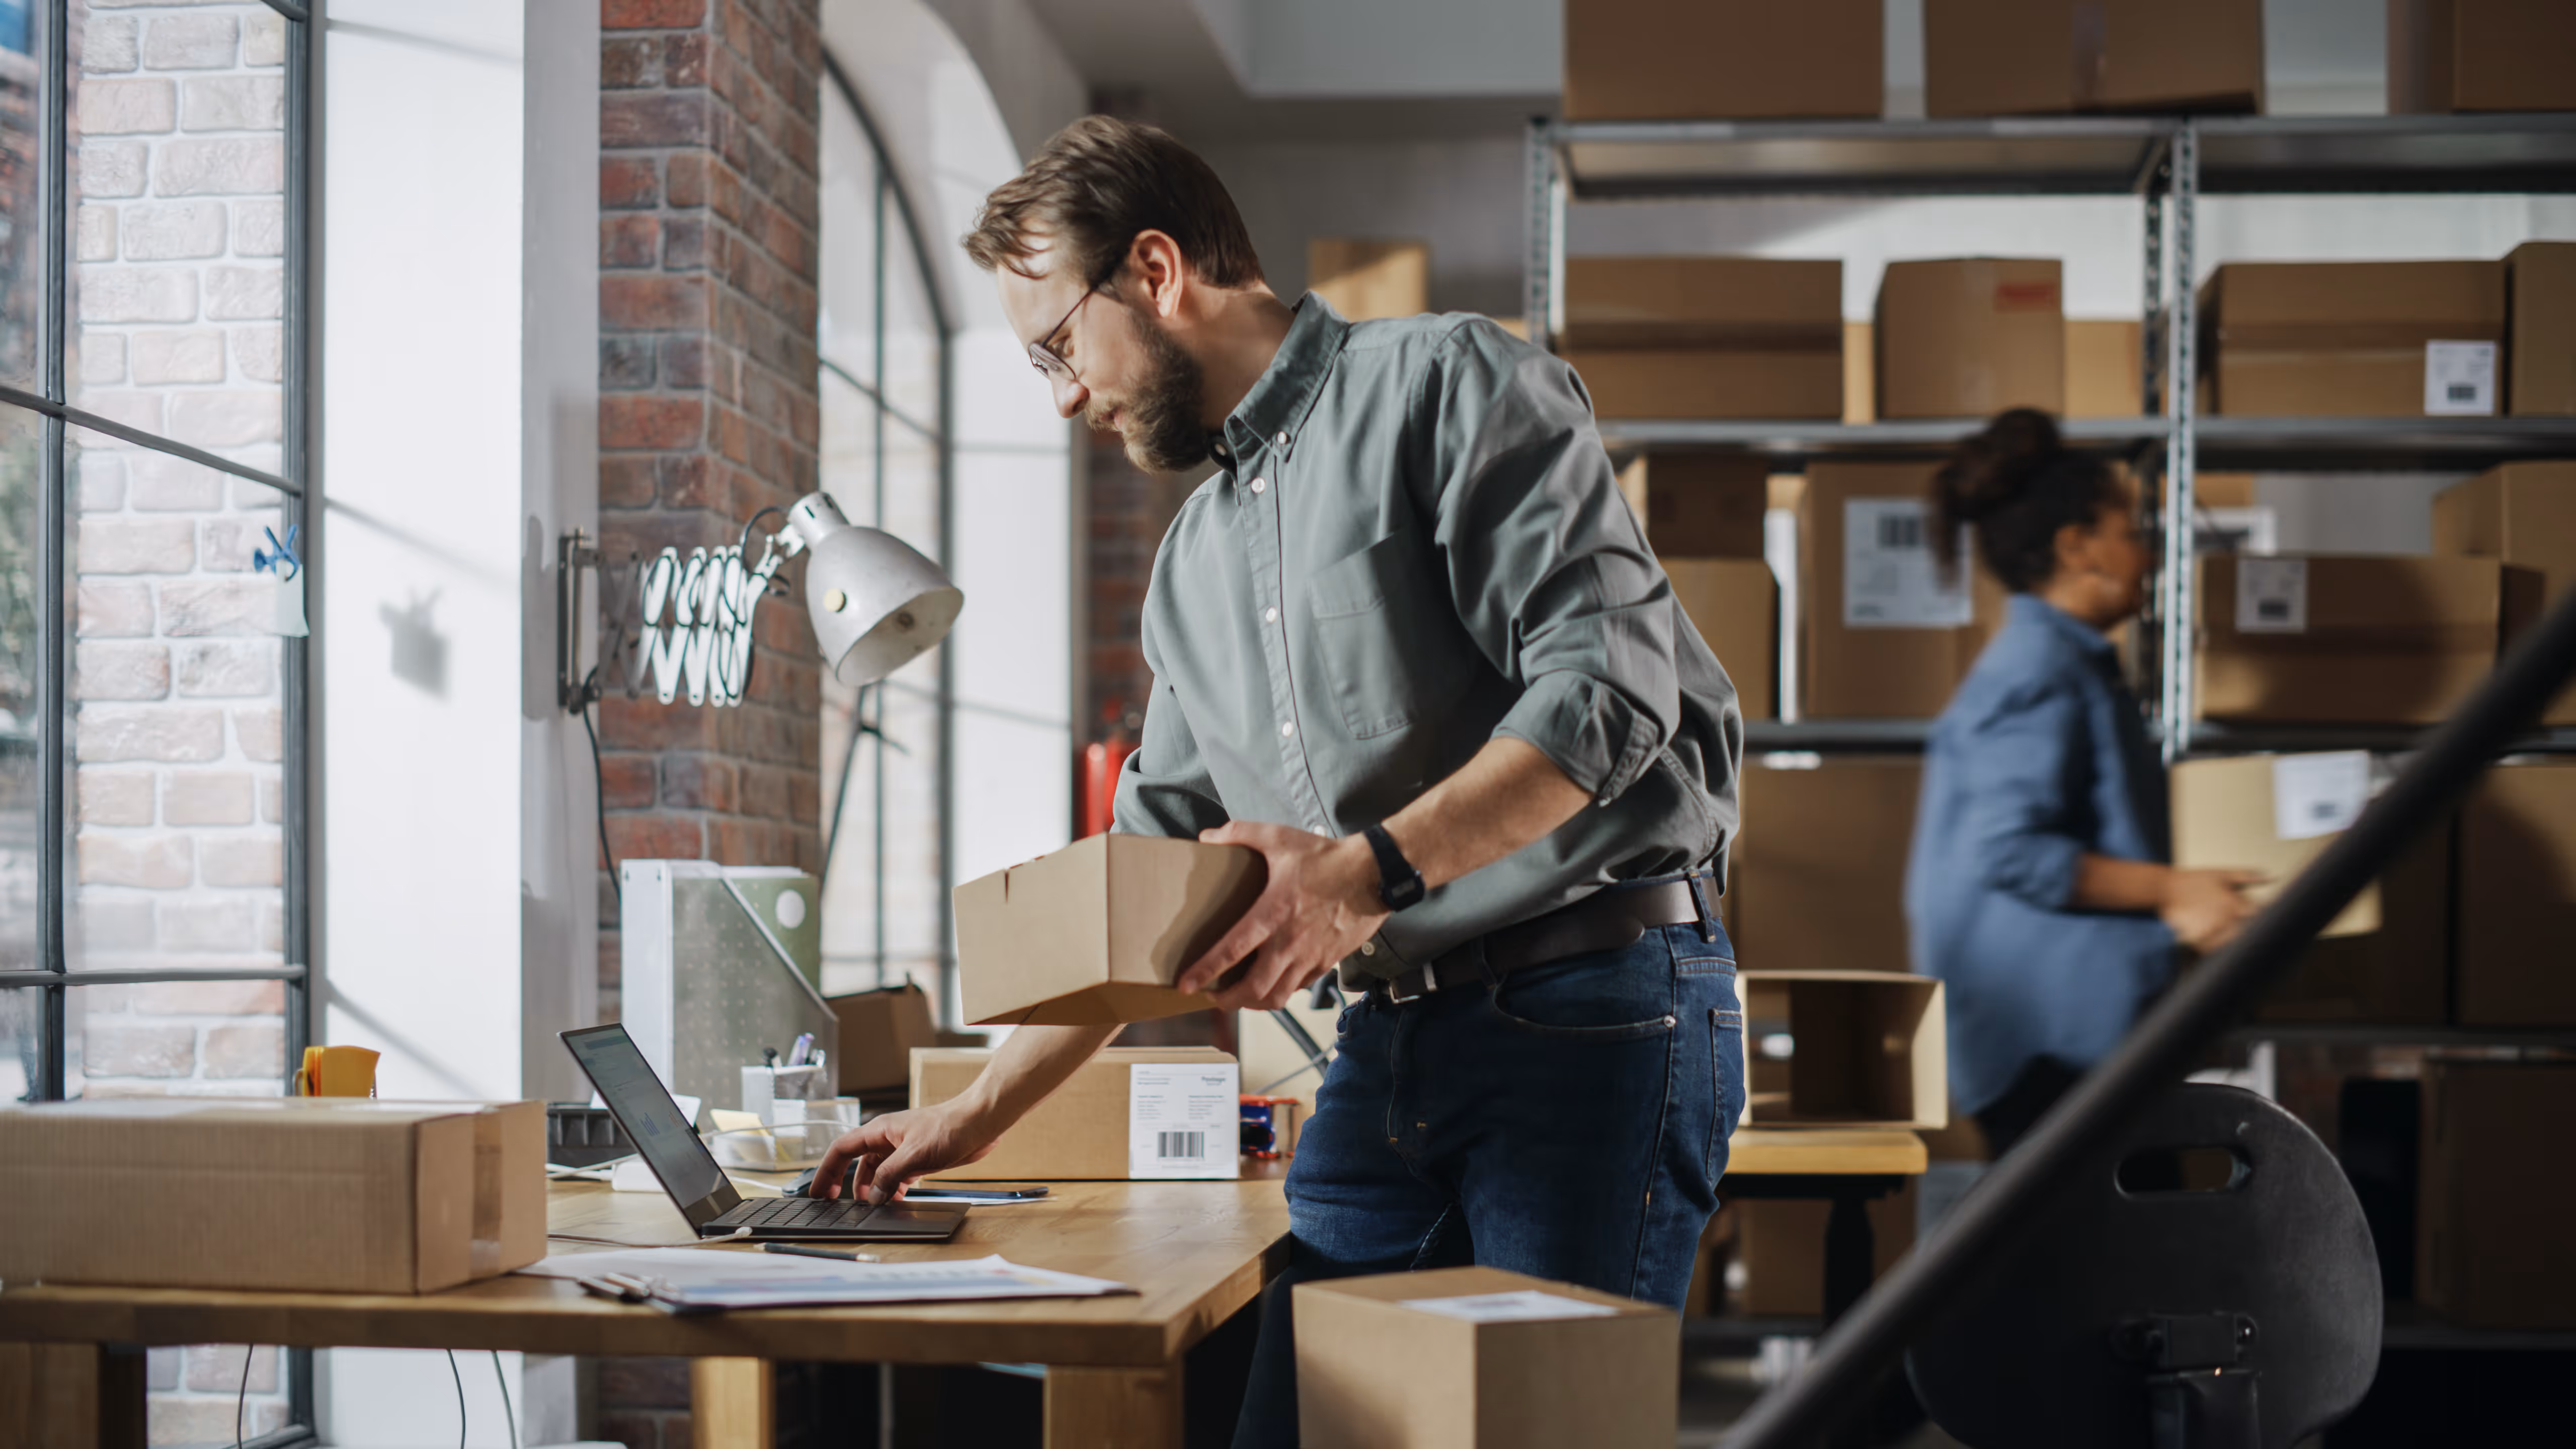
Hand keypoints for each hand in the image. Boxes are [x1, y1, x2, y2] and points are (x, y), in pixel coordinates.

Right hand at [811, 1102, 998, 1204]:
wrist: (979, 1122)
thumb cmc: (949, 1127)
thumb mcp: (914, 1155)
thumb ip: (890, 1176)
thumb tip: (872, 1197)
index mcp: (879, 1131)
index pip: (841, 1150)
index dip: (826, 1170)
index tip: (817, 1192)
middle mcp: (887, 1139)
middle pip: (856, 1162)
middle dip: (844, 1182)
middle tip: (835, 1205)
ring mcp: (902, 1149)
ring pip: (877, 1171)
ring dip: (871, 1189)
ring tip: (868, 1208)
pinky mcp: (917, 1158)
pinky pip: (896, 1176)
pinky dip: (891, 1189)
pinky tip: (894, 1201)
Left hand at [1177, 821, 1390, 1010]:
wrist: (1374, 873)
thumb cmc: (1327, 857)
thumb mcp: (1279, 838)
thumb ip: (1240, 833)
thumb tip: (1207, 836)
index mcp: (1272, 914)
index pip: (1231, 951)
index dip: (1206, 971)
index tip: (1186, 985)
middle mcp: (1289, 942)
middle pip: (1253, 989)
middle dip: (1228, 1001)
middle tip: (1212, 998)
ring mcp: (1310, 956)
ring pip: (1277, 996)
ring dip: (1254, 1003)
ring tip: (1240, 999)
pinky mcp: (1327, 961)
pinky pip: (1299, 987)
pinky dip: (1282, 991)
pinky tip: (1273, 984)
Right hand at [2162, 868, 2264, 953]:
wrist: (2164, 888)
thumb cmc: (2194, 880)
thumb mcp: (2221, 874)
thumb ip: (2247, 876)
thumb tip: (2273, 876)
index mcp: (2234, 902)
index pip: (2261, 916)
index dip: (2271, 920)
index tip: (2275, 923)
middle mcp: (2225, 918)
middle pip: (2249, 935)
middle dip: (2255, 935)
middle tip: (2261, 938)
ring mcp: (2212, 930)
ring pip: (2233, 945)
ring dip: (2238, 945)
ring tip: (2241, 945)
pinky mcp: (2199, 938)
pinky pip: (2214, 950)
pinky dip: (2219, 951)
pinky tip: (2222, 949)